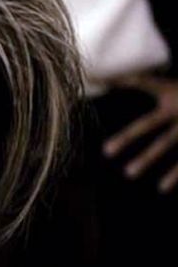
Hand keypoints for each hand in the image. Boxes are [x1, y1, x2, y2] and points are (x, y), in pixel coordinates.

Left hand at [102, 74, 177, 192]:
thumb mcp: (175, 87)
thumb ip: (152, 83)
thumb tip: (118, 78)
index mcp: (173, 95)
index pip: (143, 84)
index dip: (120, 81)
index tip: (97, 82)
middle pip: (149, 125)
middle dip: (128, 137)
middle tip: (106, 150)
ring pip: (165, 145)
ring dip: (147, 159)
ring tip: (128, 172)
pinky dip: (176, 175)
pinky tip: (162, 188)